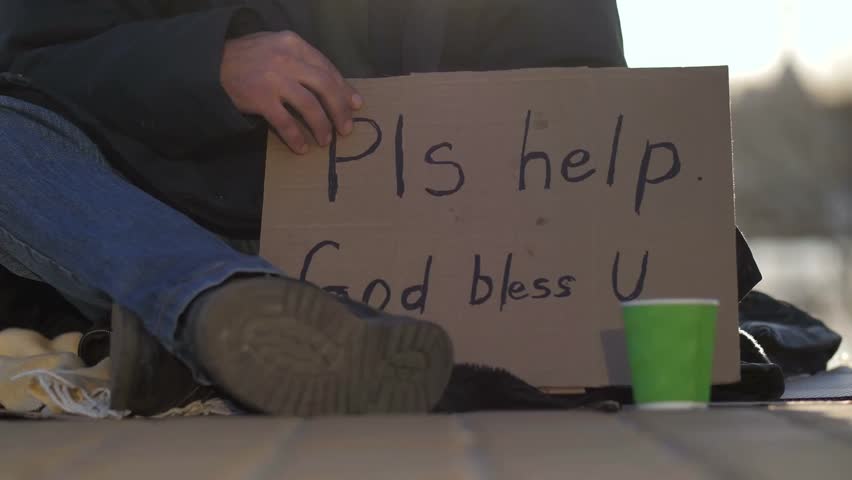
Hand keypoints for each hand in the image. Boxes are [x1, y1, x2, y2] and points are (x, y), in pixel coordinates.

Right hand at [220, 31, 362, 153]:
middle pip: (324, 86)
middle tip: (346, 128)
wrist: (211, 64)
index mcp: (294, 44)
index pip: (327, 68)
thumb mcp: (276, 47)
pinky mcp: (260, 98)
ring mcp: (274, 79)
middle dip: (340, 109)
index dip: (344, 89)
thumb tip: (333, 85)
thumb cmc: (248, 57)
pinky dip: (297, 137)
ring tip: (326, 141)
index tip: (355, 105)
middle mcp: (287, 59)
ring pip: (309, 106)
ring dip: (322, 126)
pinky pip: (286, 122)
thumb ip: (301, 60)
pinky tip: (302, 147)